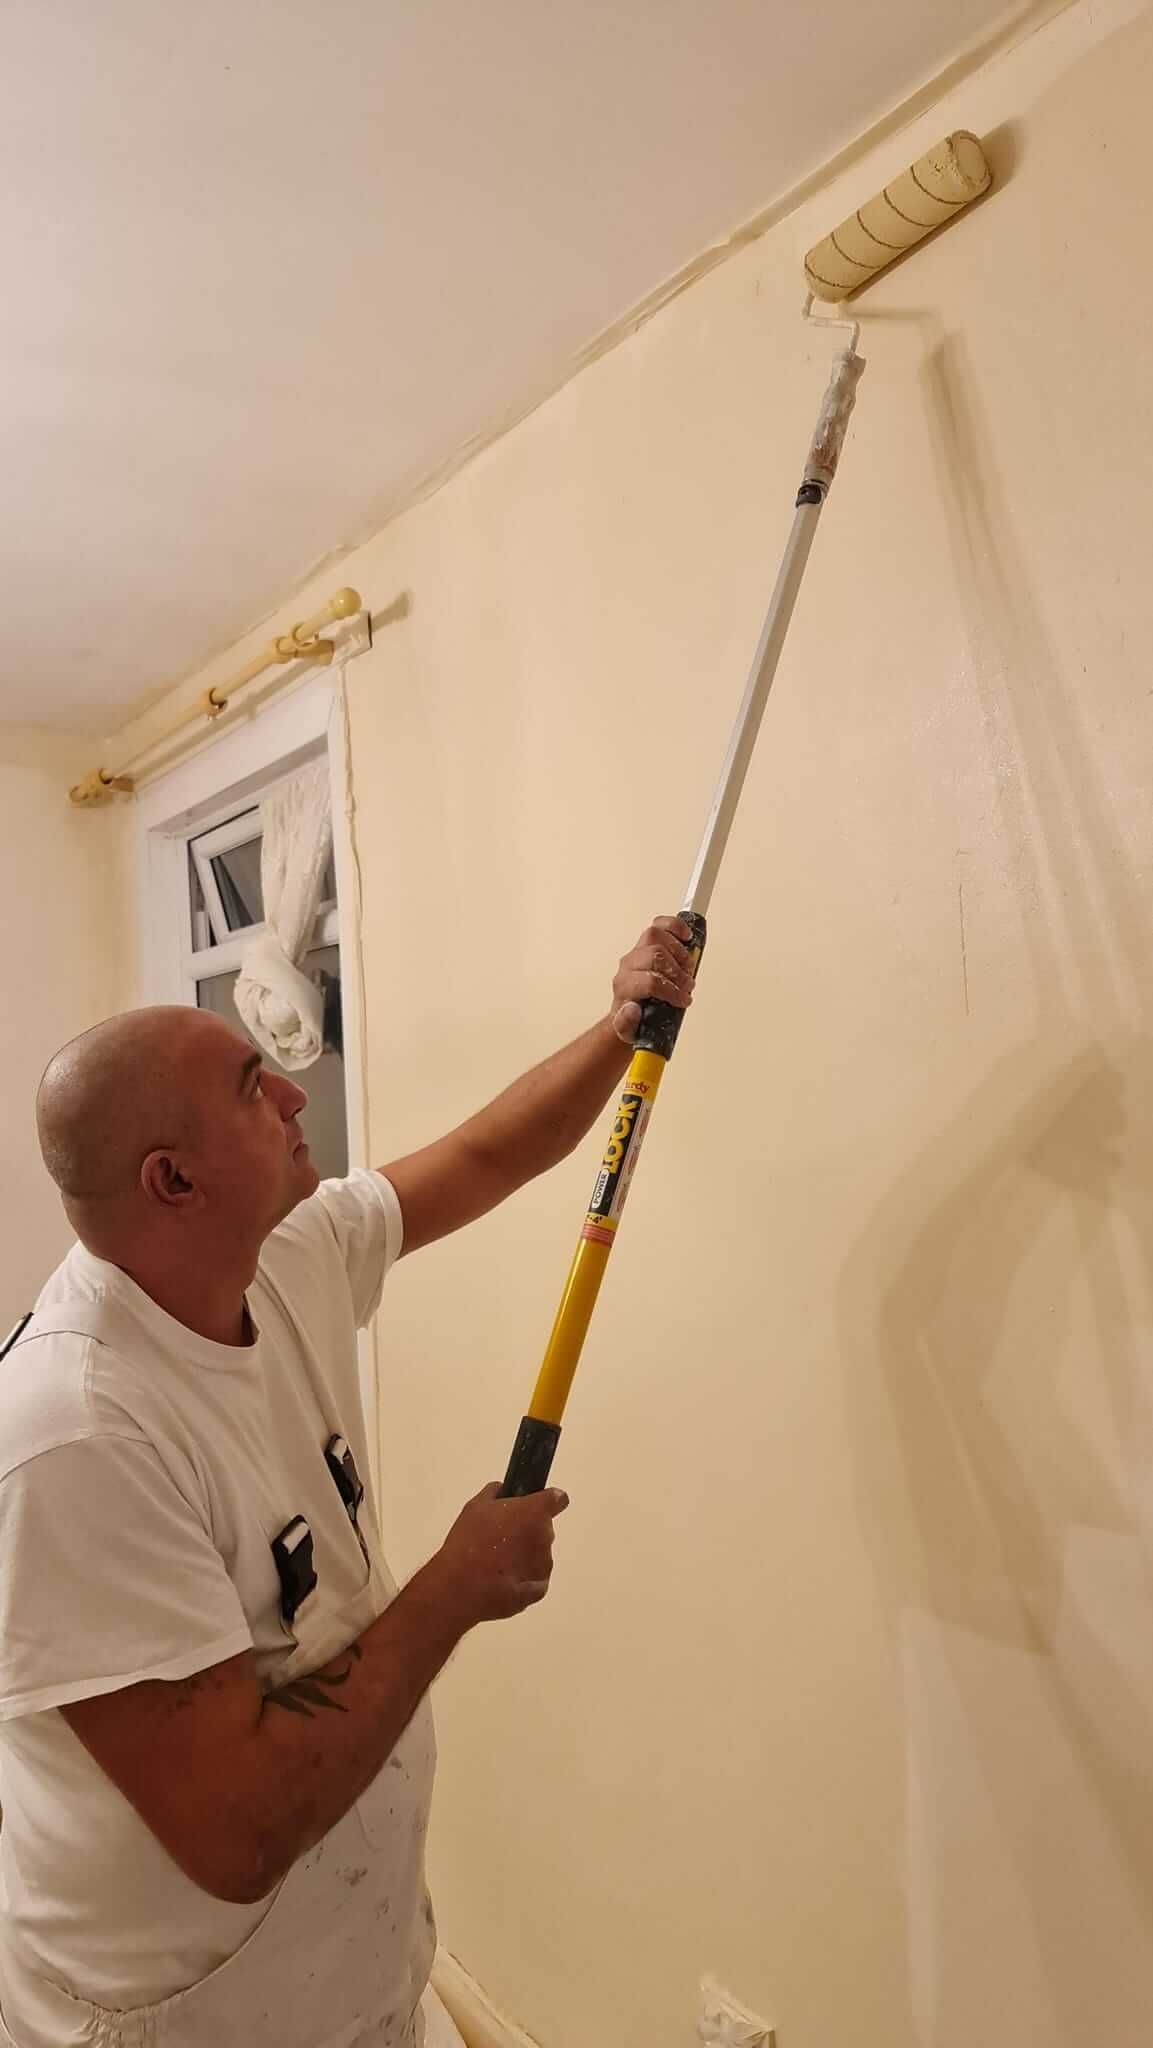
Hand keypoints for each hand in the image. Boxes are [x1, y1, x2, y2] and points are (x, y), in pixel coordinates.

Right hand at [432, 1482, 569, 1624]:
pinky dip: (522, 1578)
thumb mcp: (474, 1507)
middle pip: (542, 1529)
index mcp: (534, 1512)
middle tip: (500, 1539)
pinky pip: (534, 1577)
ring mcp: (545, 1564)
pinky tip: (500, 1580)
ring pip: (538, 1553)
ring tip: (495, 1563)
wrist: (463, 1588)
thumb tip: (503, 1491)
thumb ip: (495, 1493)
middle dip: (525, 1531)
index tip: (536, 1505)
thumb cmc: (469, 1543)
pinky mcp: (541, 1589)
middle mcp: (545, 1536)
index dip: (547, 1500)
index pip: (557, 1499)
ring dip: (523, 1555)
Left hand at [610, 916, 695, 1044]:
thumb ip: (626, 1023)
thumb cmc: (633, 1020)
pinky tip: (686, 937)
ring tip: (687, 968)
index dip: (671, 990)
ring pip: (656, 936)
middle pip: (654, 955)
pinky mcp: (648, 943)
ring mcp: (637, 951)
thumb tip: (631, 1009)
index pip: (649, 980)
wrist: (631, 1013)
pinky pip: (659, 925)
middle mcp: (629, 965)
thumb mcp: (629, 1030)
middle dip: (677, 972)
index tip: (683, 999)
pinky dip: (675, 927)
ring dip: (679, 952)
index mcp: (625, 986)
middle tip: (687, 986)